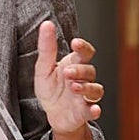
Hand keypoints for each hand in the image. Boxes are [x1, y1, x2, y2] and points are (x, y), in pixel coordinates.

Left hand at [34, 19, 103, 135]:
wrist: (52, 114)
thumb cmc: (50, 89)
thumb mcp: (43, 67)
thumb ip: (46, 48)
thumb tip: (47, 24)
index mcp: (73, 65)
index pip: (85, 53)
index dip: (83, 47)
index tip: (76, 43)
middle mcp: (83, 79)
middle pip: (89, 70)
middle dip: (79, 70)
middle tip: (67, 72)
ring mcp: (85, 96)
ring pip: (95, 89)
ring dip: (87, 88)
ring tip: (74, 87)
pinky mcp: (84, 112)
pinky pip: (93, 110)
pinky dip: (95, 109)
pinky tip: (94, 109)